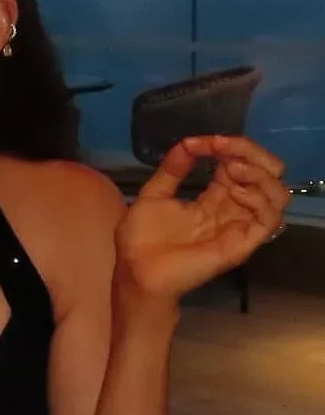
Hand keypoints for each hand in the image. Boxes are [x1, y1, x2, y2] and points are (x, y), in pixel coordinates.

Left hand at [115, 135, 289, 301]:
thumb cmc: (140, 240)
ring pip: (277, 193)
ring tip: (231, 169)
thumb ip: (172, 170)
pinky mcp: (242, 243)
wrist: (136, 272)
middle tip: (224, 148)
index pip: (238, 163)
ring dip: (258, 173)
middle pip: (265, 173)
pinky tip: (234, 192)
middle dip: (250, 153)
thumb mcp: (153, 195)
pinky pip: (269, 218)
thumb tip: (188, 143)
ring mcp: (239, 226)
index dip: (229, 146)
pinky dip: (259, 198)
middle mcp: (232, 209)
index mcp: (213, 197)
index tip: (207, 142)